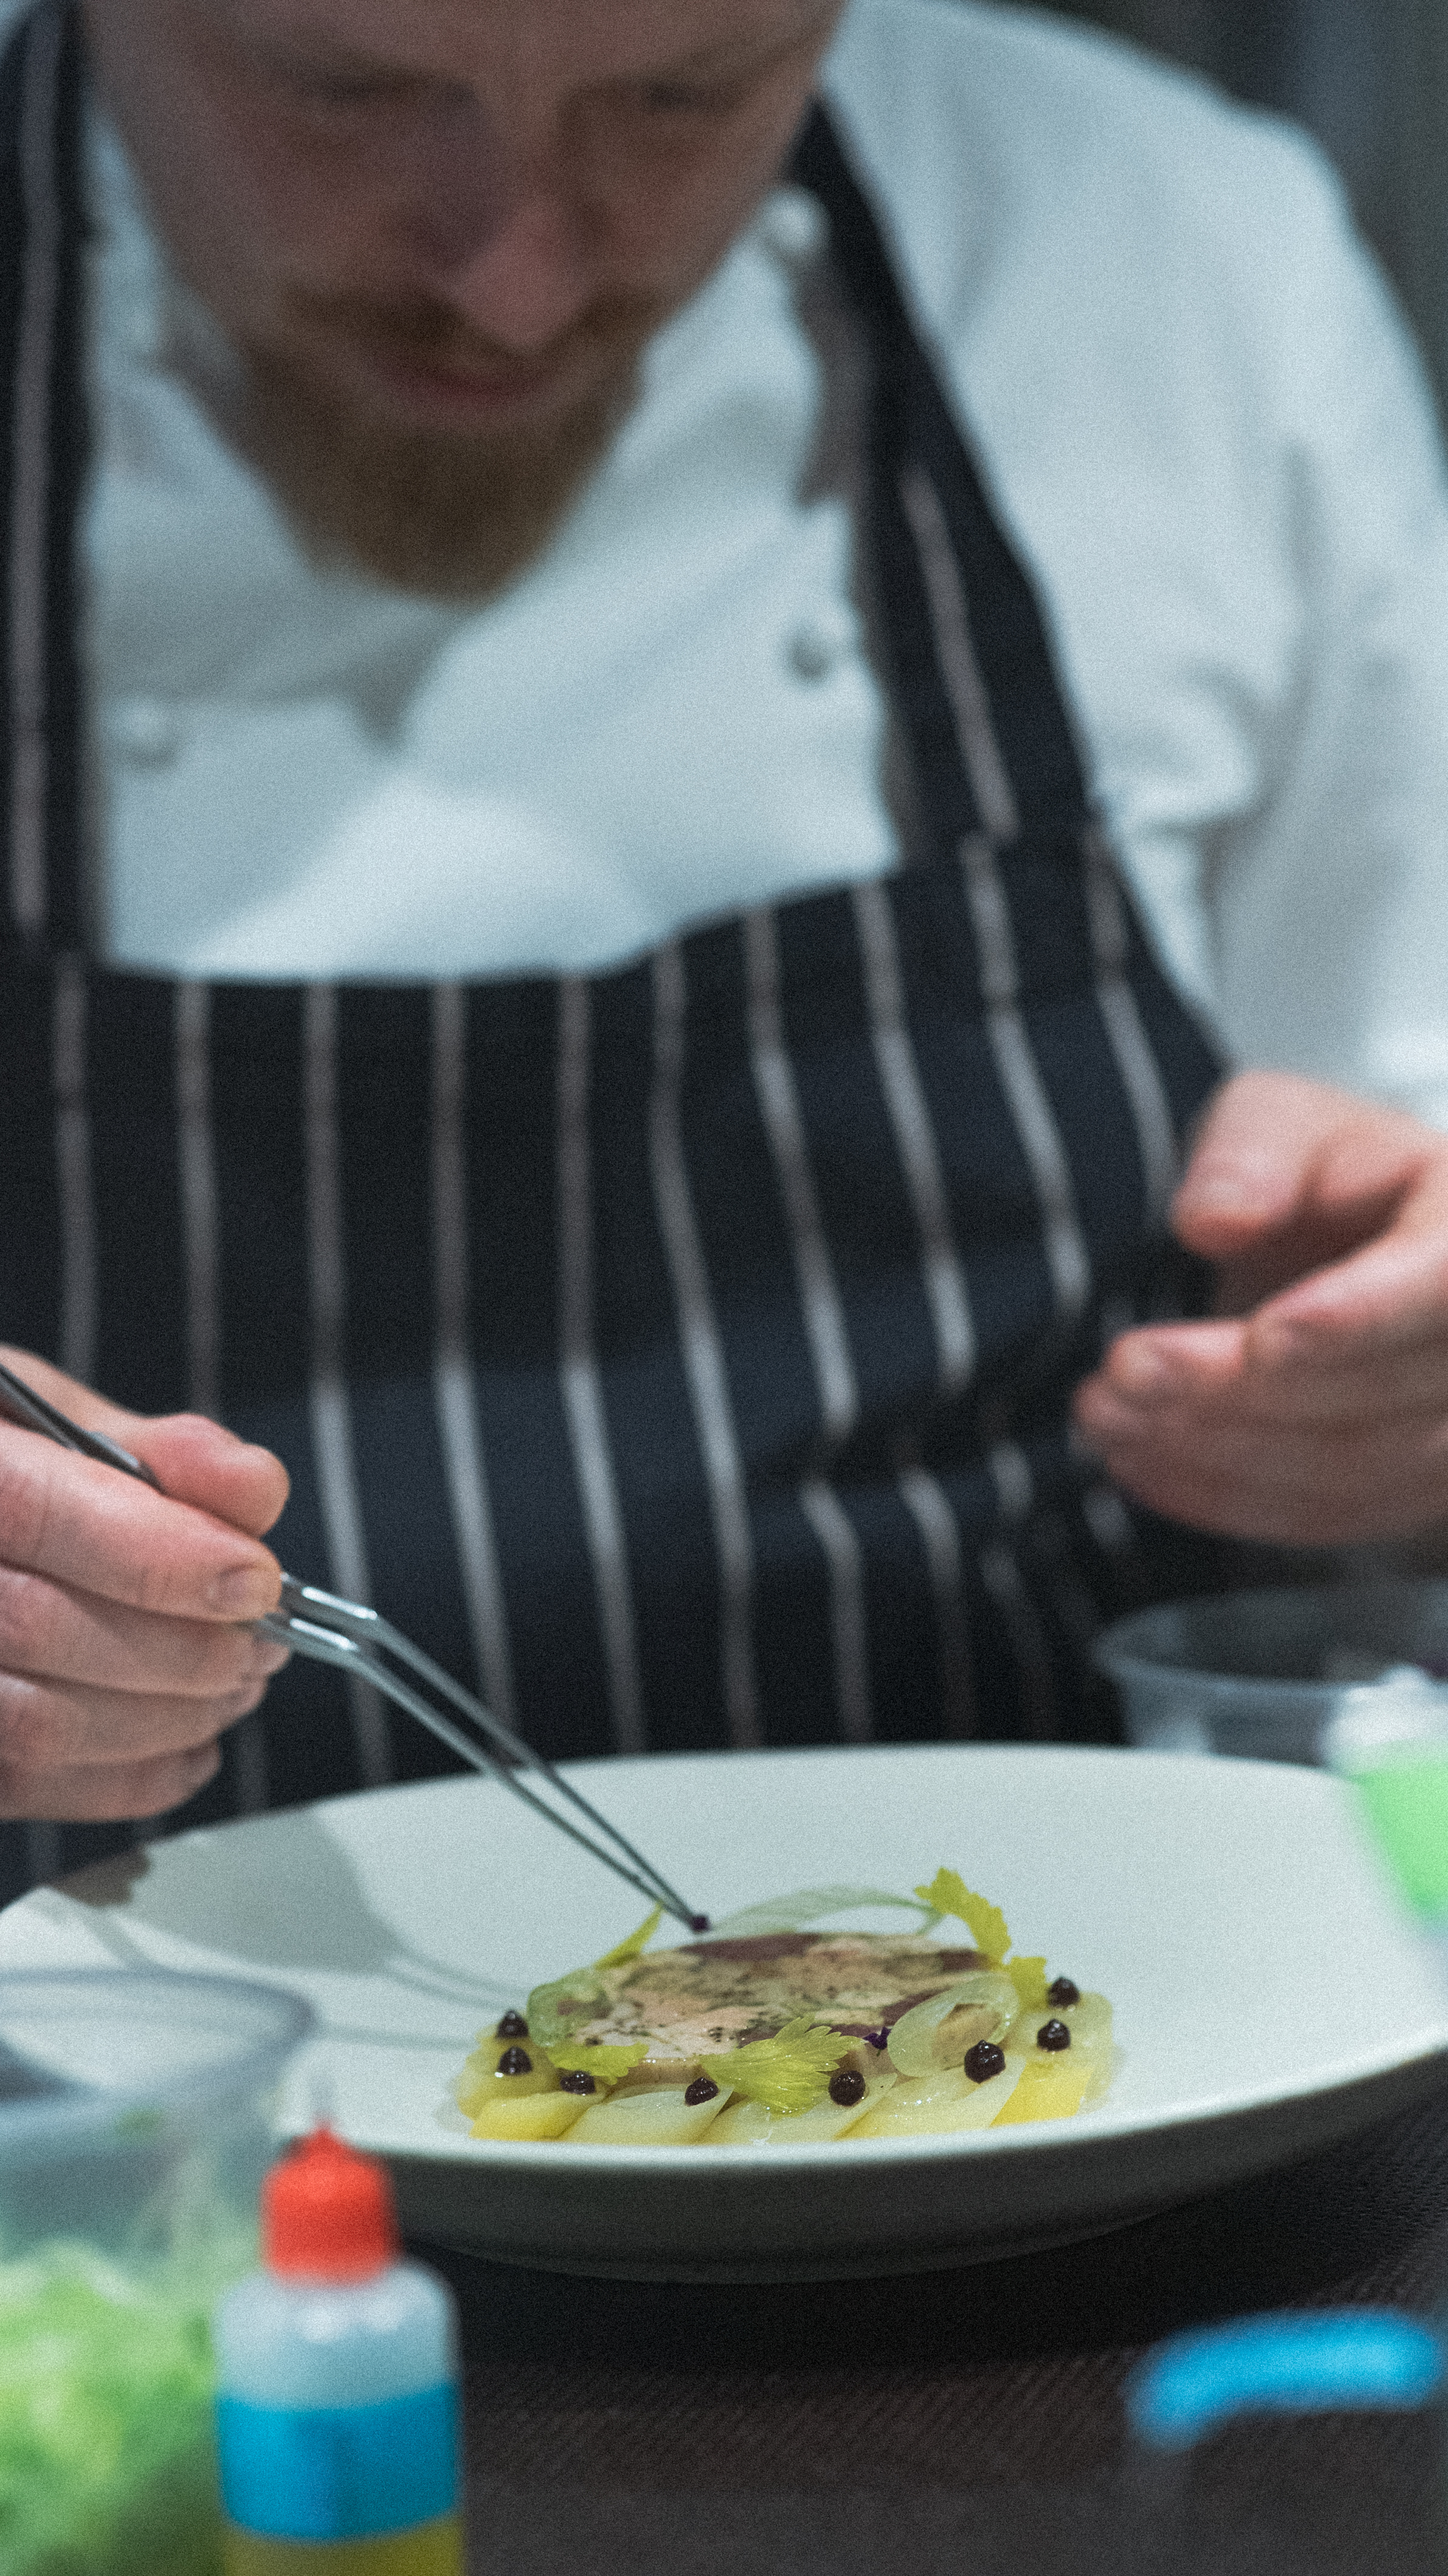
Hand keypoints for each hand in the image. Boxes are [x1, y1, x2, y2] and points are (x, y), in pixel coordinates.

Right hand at [0, 1349, 288, 1821]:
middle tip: (263, 1636)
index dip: (155, 1554)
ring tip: (235, 1683)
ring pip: (33, 1724)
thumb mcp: (36, 1411)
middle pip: (37, 1627)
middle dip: (179, 1644)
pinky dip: (126, 1779)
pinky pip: (22, 1787)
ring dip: (166, 1716)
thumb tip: (254, 1488)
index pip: (34, 1512)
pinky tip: (189, 1744)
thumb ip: (148, 1449)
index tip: (253, 1578)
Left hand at [1073, 1073, 1447, 1545]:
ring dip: (1217, 1449)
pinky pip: (1325, 1514)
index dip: (1360, 1319)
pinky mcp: (1408, 1487)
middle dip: (1239, 1390)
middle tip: (1124, 1369)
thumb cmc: (1310, 1173)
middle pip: (1382, 1391)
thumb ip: (1252, 1151)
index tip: (1264, 1337)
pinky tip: (1140, 1461)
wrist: (1328, 1244)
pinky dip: (1224, 1494)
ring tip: (1107, 1413)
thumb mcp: (1274, 1119)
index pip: (1444, 1284)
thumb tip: (1217, 1217)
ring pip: (1349, 1467)